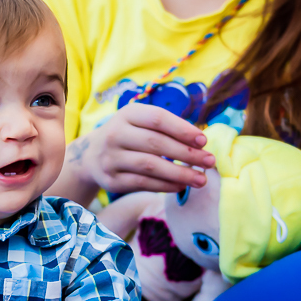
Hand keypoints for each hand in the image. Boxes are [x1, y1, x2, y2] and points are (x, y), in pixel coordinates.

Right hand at [70, 103, 215, 194]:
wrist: (91, 156)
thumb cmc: (128, 136)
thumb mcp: (140, 122)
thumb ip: (166, 128)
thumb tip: (201, 142)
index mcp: (127, 114)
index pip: (158, 119)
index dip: (183, 129)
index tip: (204, 140)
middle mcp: (115, 134)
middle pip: (156, 144)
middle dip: (187, 153)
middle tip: (209, 161)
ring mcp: (111, 159)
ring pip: (150, 166)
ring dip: (179, 174)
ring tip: (201, 179)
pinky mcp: (111, 180)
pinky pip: (143, 184)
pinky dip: (165, 186)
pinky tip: (181, 186)